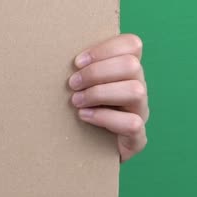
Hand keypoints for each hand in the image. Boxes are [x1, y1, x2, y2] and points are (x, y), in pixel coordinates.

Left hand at [67, 33, 148, 161]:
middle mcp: (138, 88)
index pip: (132, 44)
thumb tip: (55, 52)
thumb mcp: (80, 85)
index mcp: (127, 71)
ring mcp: (141, 113)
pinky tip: (85, 116)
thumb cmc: (79, 109)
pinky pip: (132, 123)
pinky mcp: (137, 138)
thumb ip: (79, 68)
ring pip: (135, 91)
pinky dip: (105, 117)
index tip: (77, 62)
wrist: (86, 152)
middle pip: (132, 65)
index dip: (105, 49)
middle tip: (72, 84)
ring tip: (76, 101)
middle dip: (96, 72)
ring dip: (100, 93)